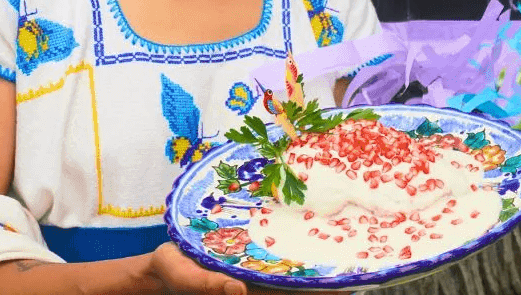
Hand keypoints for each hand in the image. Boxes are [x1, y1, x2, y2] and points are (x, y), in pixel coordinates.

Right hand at [147, 243, 348, 294]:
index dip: (316, 290)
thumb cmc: (174, 272)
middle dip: (324, 278)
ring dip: (313, 260)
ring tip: (346, 248)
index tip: (344, 286)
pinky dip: (294, 246)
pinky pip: (277, 250)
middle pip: (297, 282)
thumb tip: (238, 292)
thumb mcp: (189, 278)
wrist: (163, 260)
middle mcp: (258, 279)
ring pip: (291, 266)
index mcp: (250, 288)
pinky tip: (312, 232)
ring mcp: (256, 266)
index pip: (290, 292)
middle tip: (357, 269)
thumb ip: (211, 285)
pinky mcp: (250, 252)